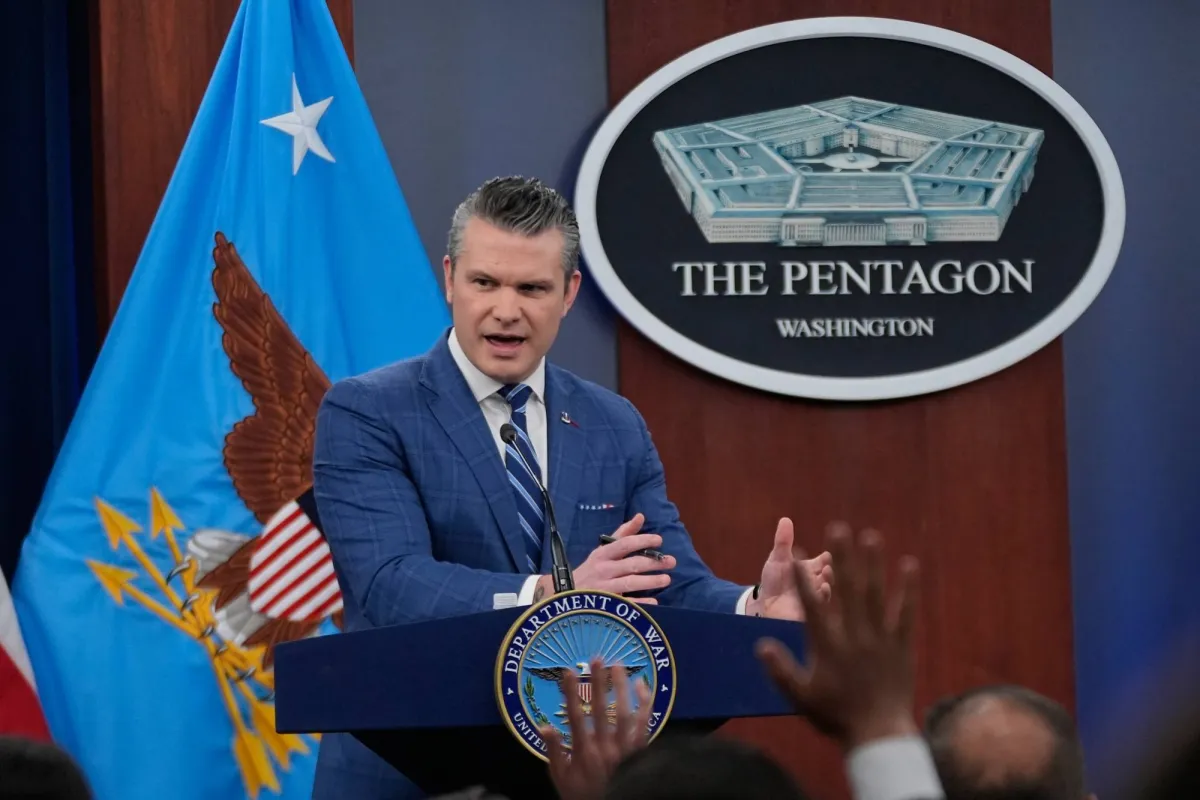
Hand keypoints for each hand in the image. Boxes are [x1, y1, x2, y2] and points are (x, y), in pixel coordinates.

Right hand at [540, 658, 651, 799]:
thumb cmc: (584, 795)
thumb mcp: (561, 779)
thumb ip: (554, 752)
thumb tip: (543, 726)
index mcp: (584, 753)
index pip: (575, 717)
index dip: (571, 693)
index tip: (567, 672)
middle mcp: (606, 748)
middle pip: (602, 710)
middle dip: (599, 683)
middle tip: (597, 659)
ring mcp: (626, 749)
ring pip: (626, 713)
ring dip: (622, 687)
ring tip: (619, 666)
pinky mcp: (641, 750)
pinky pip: (645, 723)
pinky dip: (645, 703)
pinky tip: (642, 685)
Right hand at [560, 514, 675, 602]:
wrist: (567, 594)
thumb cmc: (591, 569)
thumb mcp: (603, 550)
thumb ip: (623, 534)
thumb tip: (641, 516)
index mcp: (603, 554)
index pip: (624, 544)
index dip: (643, 541)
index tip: (659, 541)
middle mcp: (603, 569)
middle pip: (631, 564)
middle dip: (653, 562)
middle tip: (671, 562)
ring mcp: (604, 588)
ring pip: (630, 583)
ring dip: (650, 581)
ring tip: (667, 579)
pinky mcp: (606, 604)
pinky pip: (626, 603)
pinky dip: (641, 603)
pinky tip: (655, 602)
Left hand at [745, 517, 832, 619]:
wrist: (766, 607)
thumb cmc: (775, 583)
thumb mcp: (777, 561)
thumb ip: (783, 542)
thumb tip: (785, 519)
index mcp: (811, 568)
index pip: (825, 560)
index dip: (827, 557)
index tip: (828, 554)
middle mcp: (818, 581)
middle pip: (830, 572)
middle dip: (831, 567)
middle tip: (828, 563)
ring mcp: (818, 596)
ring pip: (830, 587)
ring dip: (830, 579)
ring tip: (826, 572)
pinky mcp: (815, 611)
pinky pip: (823, 603)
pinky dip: (824, 595)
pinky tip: (822, 588)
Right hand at [755, 522, 919, 751]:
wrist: (878, 734)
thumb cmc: (836, 716)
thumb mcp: (800, 697)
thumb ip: (780, 670)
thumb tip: (760, 644)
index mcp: (828, 647)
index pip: (813, 607)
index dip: (804, 581)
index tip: (797, 558)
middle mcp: (854, 636)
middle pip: (847, 590)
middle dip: (842, 558)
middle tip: (839, 529)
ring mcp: (880, 639)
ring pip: (876, 595)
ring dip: (873, 564)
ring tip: (871, 536)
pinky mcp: (901, 645)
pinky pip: (906, 613)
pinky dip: (909, 589)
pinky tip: (910, 565)